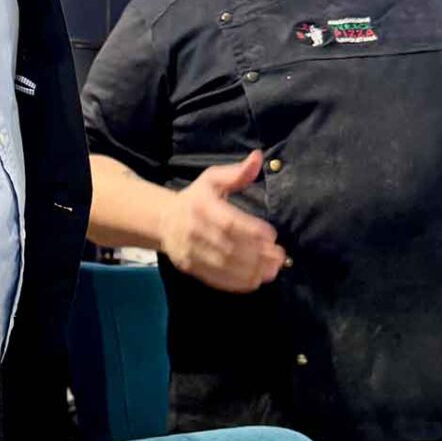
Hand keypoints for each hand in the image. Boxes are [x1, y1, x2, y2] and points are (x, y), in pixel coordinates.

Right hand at [160, 151, 286, 292]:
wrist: (162, 220)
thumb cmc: (195, 199)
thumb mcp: (212, 180)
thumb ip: (236, 173)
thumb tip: (258, 157)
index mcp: (200, 206)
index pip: (228, 221)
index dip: (252, 230)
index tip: (272, 235)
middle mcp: (193, 229)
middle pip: (228, 245)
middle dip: (257, 253)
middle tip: (279, 256)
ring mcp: (189, 250)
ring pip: (223, 264)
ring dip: (251, 270)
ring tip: (273, 270)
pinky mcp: (189, 267)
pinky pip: (215, 278)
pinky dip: (237, 282)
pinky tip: (256, 281)